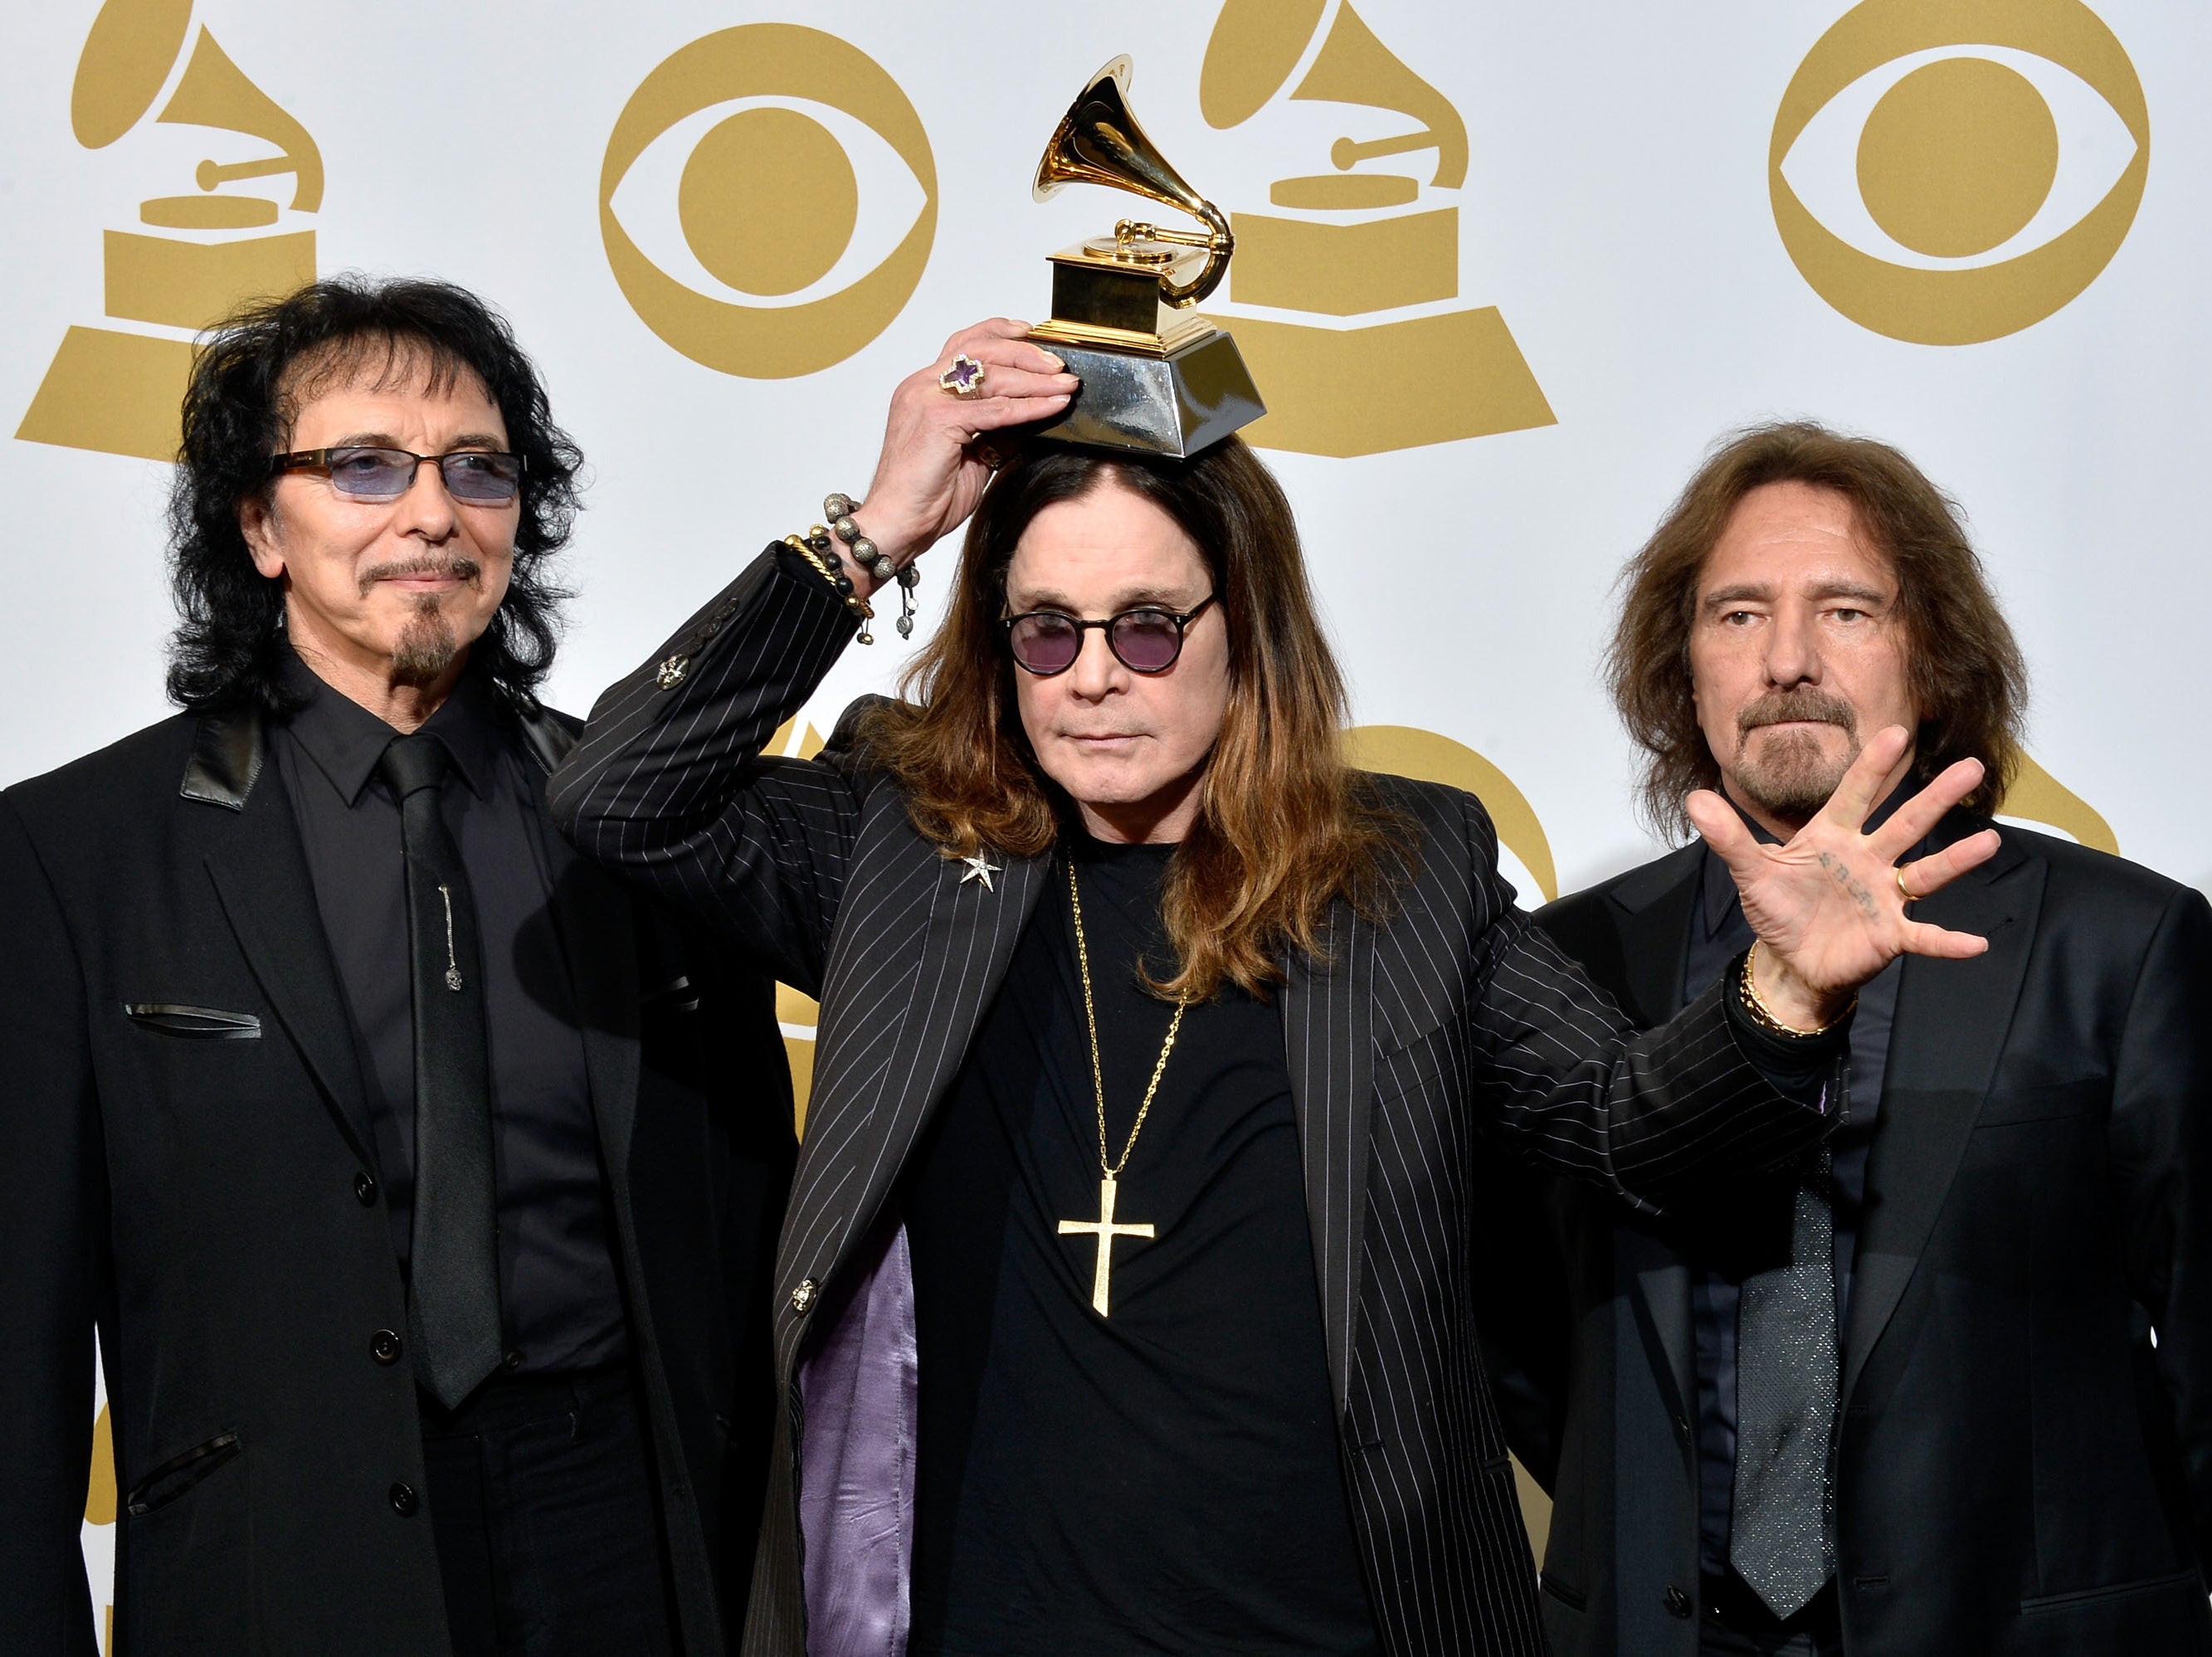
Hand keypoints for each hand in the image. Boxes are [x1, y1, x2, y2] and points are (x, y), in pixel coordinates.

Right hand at [843, 320, 1077, 590]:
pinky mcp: (938, 421)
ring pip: (991, 376)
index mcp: (923, 388)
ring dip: (1035, 379)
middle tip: (1060, 366)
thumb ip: (996, 428)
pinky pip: (995, 410)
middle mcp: (921, 386)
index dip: (1000, 332)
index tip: (1033, 334)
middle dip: (1026, 353)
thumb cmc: (927, 495)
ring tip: (1066, 385)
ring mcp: (927, 400)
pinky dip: (1029, 407)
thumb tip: (1034, 411)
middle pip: (980, 349)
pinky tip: (1053, 406)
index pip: (964, 344)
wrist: (898, 524)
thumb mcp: (971, 454)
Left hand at [1685, 726, 2000, 1028]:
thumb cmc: (1779, 908)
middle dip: (1935, 797)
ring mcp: (1883, 896)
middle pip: (1905, 824)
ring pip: (1925, 873)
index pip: (1855, 794)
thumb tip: (1694, 798)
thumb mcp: (1750, 872)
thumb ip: (1728, 837)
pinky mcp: (1890, 934)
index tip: (1895, 731)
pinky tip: (1977, 943)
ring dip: (1956, 860)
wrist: (1791, 960)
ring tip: (1988, 841)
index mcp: (1833, 837)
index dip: (1872, 766)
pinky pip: (1924, 936)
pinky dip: (1948, 942)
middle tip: (1971, 767)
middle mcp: (1867, 860)